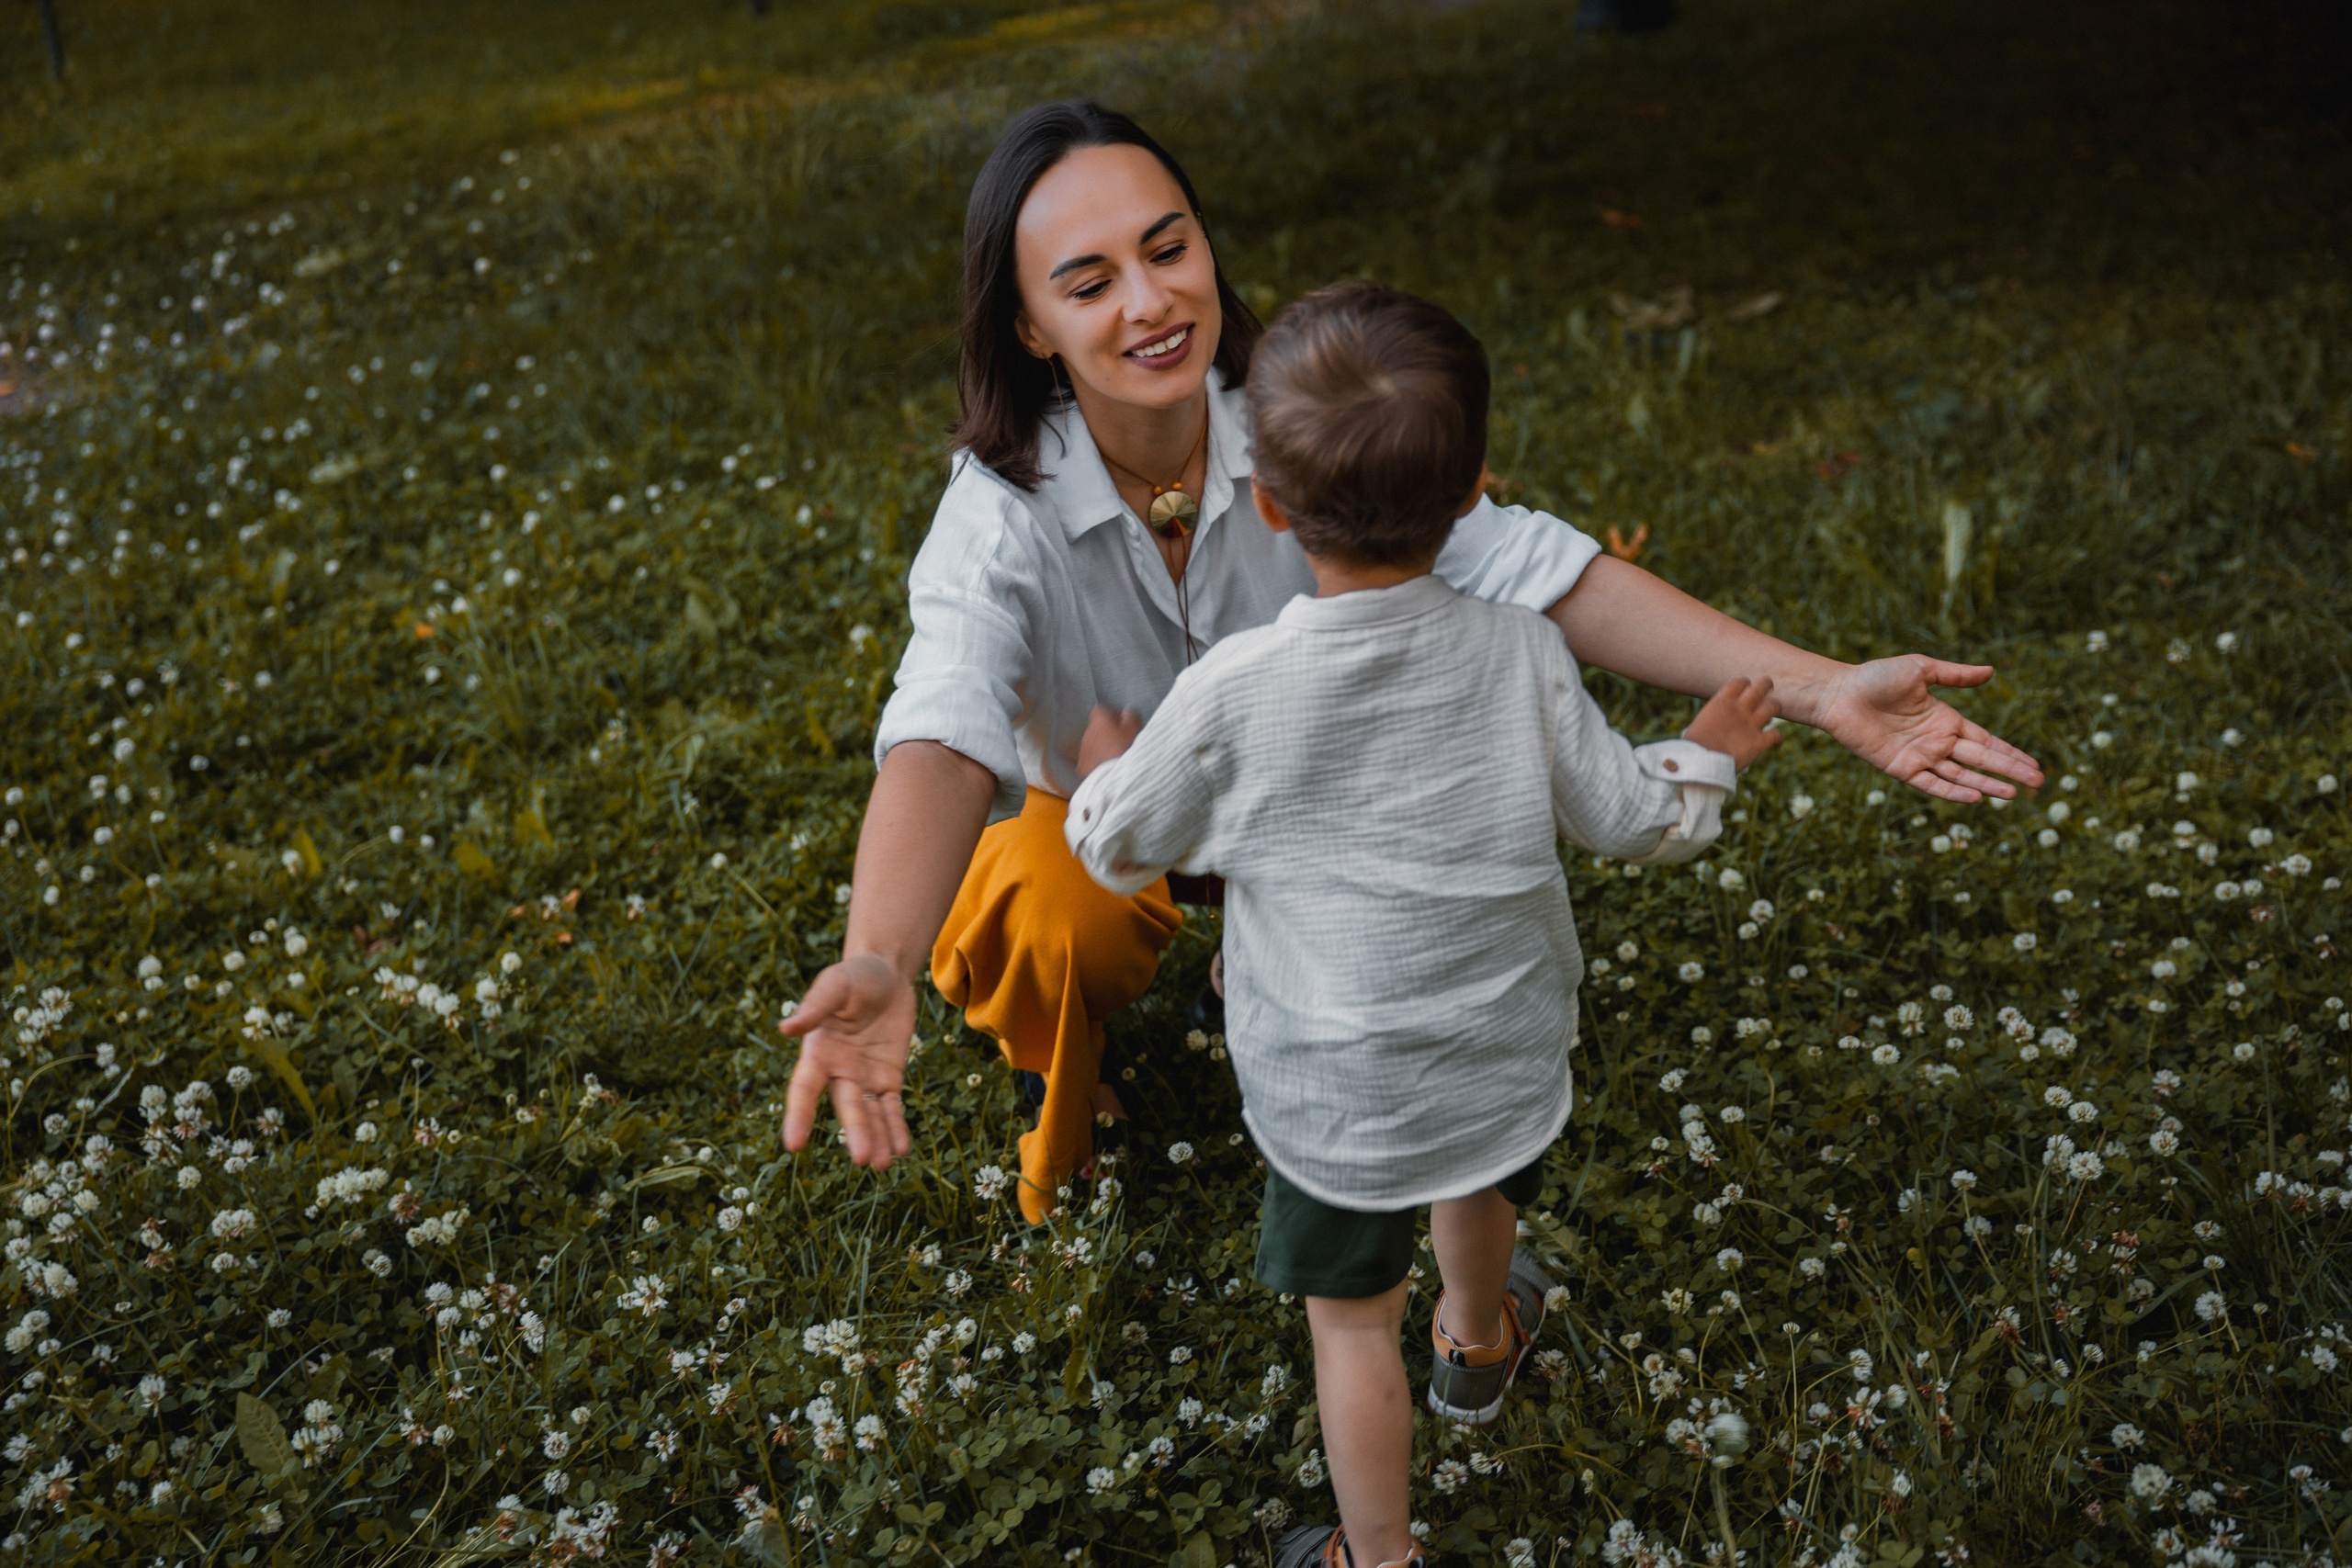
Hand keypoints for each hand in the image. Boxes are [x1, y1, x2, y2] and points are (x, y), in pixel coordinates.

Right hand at [778, 952, 916, 1169]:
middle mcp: (838, 1071)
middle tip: (864, 1160)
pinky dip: (896, 1128)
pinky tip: (902, 1149)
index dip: (799, 1116)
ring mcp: (864, 1078)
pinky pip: (891, 1107)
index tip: (794, 1146)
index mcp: (817, 1052)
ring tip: (884, 1164)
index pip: (804, 1089)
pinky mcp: (888, 1078)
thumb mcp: (834, 984)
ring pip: (869, 1113)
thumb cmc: (853, 978)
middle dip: (855, 1132)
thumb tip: (787, 1028)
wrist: (885, 974)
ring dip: (877, 1138)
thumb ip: (815, 1007)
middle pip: (846, 1106)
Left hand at [1077, 705, 1142, 779]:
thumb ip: (1131, 716)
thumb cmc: (1123, 750)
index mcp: (1099, 721)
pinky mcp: (1082, 765)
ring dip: (1103, 746)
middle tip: (1122, 740)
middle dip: (1108, 731)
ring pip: (1093, 744)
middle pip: (1097, 727)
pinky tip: (1109, 766)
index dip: (1113, 714)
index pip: (1101, 710)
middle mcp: (1087, 733)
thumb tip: (1127, 712)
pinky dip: (1098, 760)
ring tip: (1117, 755)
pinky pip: (1091, 759)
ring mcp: (1083, 750)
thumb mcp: (1134, 729)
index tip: (1122, 722)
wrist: (1111, 777)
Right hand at [1685, 676, 1783, 770]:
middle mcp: (1739, 709)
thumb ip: (1714, 718)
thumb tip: (1716, 725)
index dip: (1745, 683)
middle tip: (1768, 687)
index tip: (1747, 687)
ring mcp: (1751, 724)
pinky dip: (1778, 739)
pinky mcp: (1759, 741)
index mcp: (1722, 702)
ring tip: (1775, 709)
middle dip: (1765, 685)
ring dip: (1775, 707)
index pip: (1739, 683)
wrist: (1701, 761)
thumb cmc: (1694, 745)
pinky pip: (1776, 735)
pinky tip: (1776, 745)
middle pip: (1760, 688)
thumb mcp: (1701, 723)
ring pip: (1773, 707)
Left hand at [1813, 656, 2044, 802]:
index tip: (2034, 764)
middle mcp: (1937, 742)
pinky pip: (1930, 784)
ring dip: (1987, 785)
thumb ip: (1955, 675)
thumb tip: (1992, 671)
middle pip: (1981, 761)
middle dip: (2009, 772)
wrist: (1839, 693)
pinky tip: (1975, 798)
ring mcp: (1920, 757)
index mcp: (1946, 720)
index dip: (2010, 753)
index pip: (1986, 741)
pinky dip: (1951, 792)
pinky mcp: (1900, 768)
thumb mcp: (1921, 669)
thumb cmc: (1875, 677)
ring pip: (1960, 776)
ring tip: (2013, 795)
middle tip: (2038, 784)